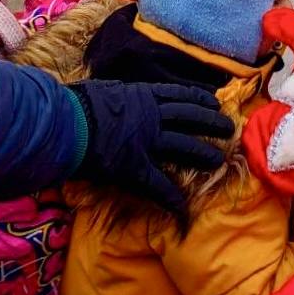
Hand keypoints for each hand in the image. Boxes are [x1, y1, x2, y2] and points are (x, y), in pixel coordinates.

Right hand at [69, 80, 234, 212]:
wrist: (64, 124)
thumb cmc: (76, 103)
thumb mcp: (101, 88)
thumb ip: (114, 91)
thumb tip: (112, 89)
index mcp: (141, 95)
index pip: (177, 95)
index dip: (199, 98)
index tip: (214, 101)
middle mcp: (150, 116)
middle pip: (190, 117)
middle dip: (212, 122)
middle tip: (230, 127)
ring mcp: (146, 141)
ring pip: (184, 146)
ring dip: (203, 153)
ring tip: (219, 159)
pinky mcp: (135, 168)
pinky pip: (158, 184)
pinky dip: (171, 197)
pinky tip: (182, 206)